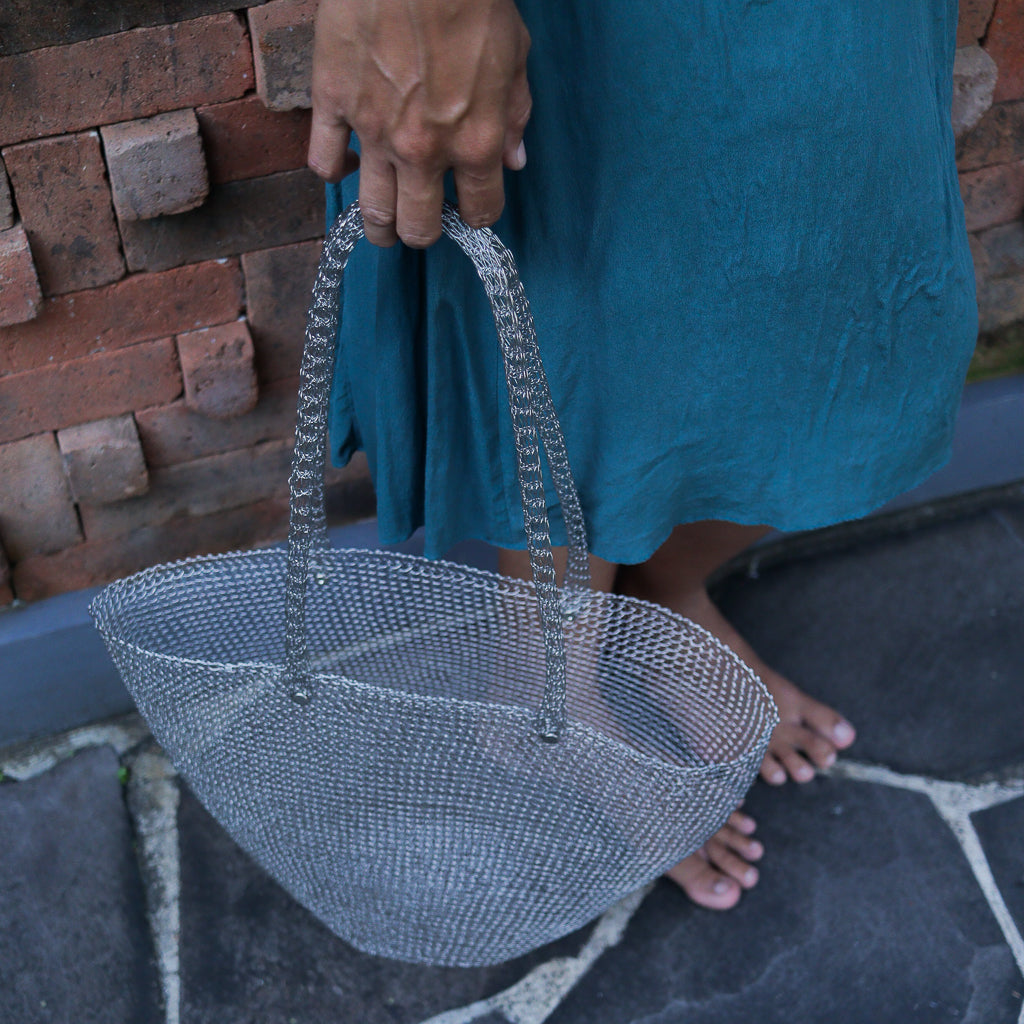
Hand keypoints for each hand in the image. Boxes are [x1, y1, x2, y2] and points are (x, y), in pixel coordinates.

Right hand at [308, 0, 531, 247]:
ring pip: (372, 210)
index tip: (471, 208)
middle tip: (422, 224)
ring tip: (383, 225)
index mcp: (475, 142)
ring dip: (379, 226)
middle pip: (419, 227)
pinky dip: (334, 172)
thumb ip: (514, 116)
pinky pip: (324, 161)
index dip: (477, 214)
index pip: (480, 211)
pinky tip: (347, 166)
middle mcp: (424, 150)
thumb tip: (513, 160)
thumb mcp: (514, 57)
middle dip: (423, 233)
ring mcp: (375, 131)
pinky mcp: (334, 103)